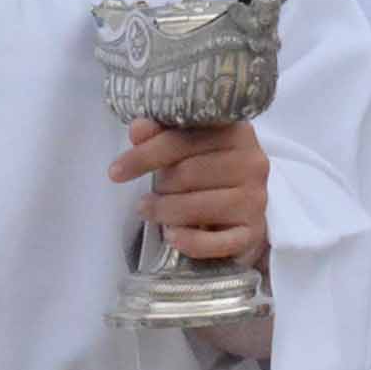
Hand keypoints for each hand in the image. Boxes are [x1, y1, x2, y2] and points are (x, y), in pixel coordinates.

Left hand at [113, 119, 270, 266]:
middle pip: (189, 173)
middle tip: (145, 198)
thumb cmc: (210, 174)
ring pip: (198, 206)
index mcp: (237, 132)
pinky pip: (216, 242)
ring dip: (165, 212)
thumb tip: (138, 127)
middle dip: (159, 187)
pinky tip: (172, 236)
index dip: (146, 154)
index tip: (115, 171)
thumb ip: (162, 136)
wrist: (245, 211)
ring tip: (151, 212)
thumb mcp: (189, 150)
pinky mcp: (251, 232)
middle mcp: (253, 162)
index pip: (185, 138)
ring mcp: (255, 199)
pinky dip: (189, 241)